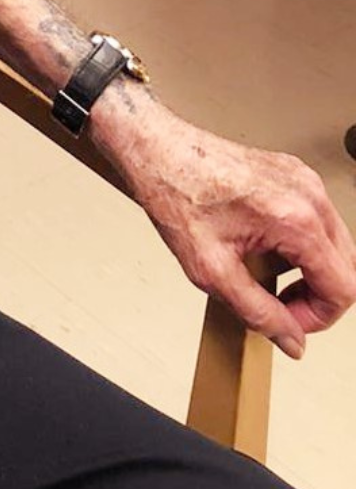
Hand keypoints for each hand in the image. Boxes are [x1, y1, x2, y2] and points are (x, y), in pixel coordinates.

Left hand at [107, 103, 355, 357]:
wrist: (153, 148)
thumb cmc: (174, 194)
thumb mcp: (211, 269)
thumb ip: (258, 312)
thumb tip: (291, 340)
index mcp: (296, 218)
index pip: (341, 289)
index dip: (316, 318)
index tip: (286, 322)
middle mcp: (308, 194)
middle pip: (345, 268)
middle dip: (316, 296)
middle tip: (277, 304)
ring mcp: (303, 180)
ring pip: (334, 247)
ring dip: (309, 271)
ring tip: (265, 274)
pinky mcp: (293, 173)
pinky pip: (316, 222)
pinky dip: (301, 245)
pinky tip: (263, 247)